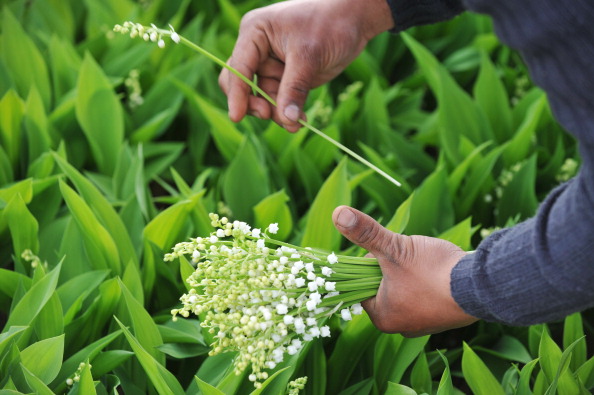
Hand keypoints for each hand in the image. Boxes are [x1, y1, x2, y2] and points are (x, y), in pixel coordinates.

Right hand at [219, 0, 393, 131]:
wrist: (355, 19)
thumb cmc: (330, 24)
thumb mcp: (310, 55)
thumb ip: (294, 88)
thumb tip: (287, 119)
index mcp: (255, 33)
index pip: (238, 67)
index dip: (237, 94)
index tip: (237, 117)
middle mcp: (258, 50)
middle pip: (242, 85)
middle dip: (255, 104)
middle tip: (270, 116)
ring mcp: (272, 65)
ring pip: (263, 98)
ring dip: (277, 113)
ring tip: (297, 124)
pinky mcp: (287, 78)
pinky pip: (280, 101)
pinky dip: (289, 113)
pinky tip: (301, 121)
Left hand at [332, 206, 477, 336]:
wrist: (483, 285)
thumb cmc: (433, 270)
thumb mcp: (394, 248)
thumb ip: (366, 232)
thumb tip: (337, 214)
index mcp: (382, 318)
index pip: (362, 284)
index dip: (373, 263)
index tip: (389, 253)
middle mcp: (402, 327)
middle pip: (384, 286)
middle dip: (394, 266)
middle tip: (410, 257)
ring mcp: (425, 324)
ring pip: (406, 287)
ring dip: (412, 271)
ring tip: (427, 264)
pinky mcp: (444, 317)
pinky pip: (427, 293)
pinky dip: (430, 280)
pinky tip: (440, 271)